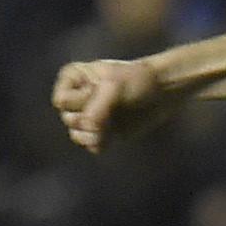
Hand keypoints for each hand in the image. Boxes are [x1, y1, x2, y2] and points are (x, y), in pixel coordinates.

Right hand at [52, 57, 178, 153]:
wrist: (163, 91)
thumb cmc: (137, 80)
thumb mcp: (115, 87)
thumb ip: (97, 109)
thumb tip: (88, 132)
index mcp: (72, 78)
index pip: (62, 101)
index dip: (82, 99)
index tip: (102, 88)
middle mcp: (75, 98)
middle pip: (68, 119)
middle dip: (90, 117)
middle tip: (113, 105)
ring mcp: (88, 116)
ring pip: (77, 135)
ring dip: (94, 134)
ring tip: (112, 123)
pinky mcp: (102, 132)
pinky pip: (92, 146)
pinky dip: (103, 142)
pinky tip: (116, 133)